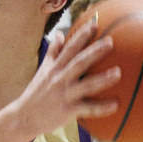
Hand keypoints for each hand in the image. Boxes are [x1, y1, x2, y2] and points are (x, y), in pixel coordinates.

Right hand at [14, 19, 119, 137]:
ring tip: (118, 73)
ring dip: (102, 79)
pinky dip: (101, 108)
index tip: (94, 24)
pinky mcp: (68, 111)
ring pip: (86, 85)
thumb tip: (59, 34)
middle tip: (110, 42)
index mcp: (55, 68)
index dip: (82, 35)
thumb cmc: (36, 93)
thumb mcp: (43, 69)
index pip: (70, 48)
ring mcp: (65, 95)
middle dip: (94, 52)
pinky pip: (88, 108)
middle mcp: (60, 79)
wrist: (24, 117)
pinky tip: (116, 104)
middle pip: (80, 62)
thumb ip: (53, 51)